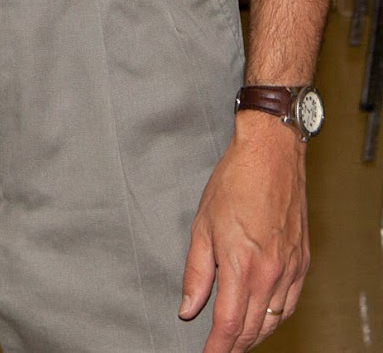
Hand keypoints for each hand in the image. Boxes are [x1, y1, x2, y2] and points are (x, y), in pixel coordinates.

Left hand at [180, 114, 309, 350]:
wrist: (271, 159)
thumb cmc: (234, 184)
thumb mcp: (202, 226)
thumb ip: (196, 273)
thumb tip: (189, 308)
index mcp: (241, 266)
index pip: (230, 324)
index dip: (218, 348)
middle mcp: (270, 274)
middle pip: (254, 328)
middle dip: (235, 346)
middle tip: (219, 351)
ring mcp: (290, 271)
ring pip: (274, 320)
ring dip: (256, 336)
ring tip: (238, 341)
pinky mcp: (302, 264)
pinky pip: (289, 304)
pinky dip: (275, 318)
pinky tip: (264, 318)